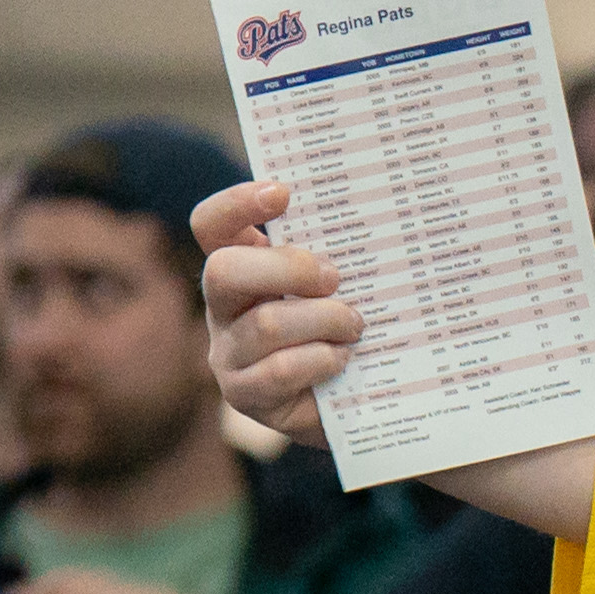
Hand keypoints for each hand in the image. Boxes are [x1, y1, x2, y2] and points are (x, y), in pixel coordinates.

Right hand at [198, 180, 347, 452]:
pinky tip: (343, 359)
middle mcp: (223, 307)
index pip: (212, 224)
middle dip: (289, 268)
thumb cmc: (349, 325)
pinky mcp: (245, 394)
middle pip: (225, 270)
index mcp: (242, 266)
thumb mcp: (344, 283)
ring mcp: (228, 352)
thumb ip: (340, 252)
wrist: (358, 400)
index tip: (284, 193)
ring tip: (356, 326)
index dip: (236, 204)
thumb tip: (381, 212)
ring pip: (266, 324)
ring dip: (325, 320)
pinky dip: (322, 360)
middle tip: (335, 278)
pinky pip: (280, 370)